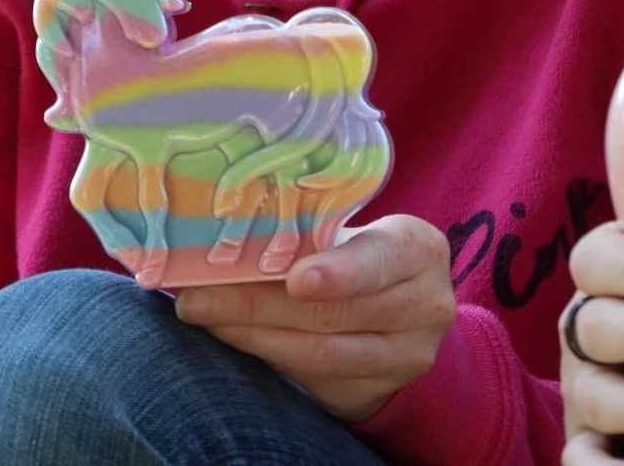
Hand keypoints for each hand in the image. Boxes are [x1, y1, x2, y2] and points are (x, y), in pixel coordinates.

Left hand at [173, 214, 456, 421]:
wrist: (406, 309)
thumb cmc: (362, 255)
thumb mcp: (354, 233)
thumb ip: (310, 237)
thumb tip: (228, 235)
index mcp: (417, 249)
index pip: (378, 261)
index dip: (337, 273)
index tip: (295, 280)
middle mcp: (424, 305)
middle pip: (334, 313)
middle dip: (258, 304)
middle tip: (200, 297)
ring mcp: (406, 356)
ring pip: (320, 354)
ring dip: (252, 335)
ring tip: (204, 317)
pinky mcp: (377, 390)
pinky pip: (314, 380)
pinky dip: (268, 357)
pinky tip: (233, 337)